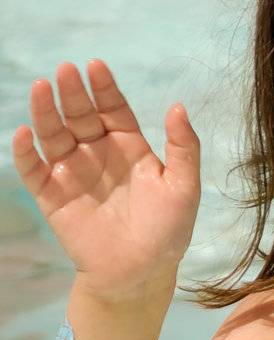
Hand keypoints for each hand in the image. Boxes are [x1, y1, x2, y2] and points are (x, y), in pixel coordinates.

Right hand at [10, 60, 200, 301]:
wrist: (140, 274)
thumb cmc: (167, 232)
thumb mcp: (183, 188)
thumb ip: (183, 148)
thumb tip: (178, 106)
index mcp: (128, 147)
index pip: (113, 108)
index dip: (104, 87)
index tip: (96, 65)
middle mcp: (97, 154)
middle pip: (80, 115)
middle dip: (73, 92)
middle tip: (66, 71)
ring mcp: (73, 172)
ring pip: (54, 134)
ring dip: (45, 112)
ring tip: (42, 88)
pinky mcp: (52, 195)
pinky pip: (34, 170)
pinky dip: (25, 152)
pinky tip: (25, 134)